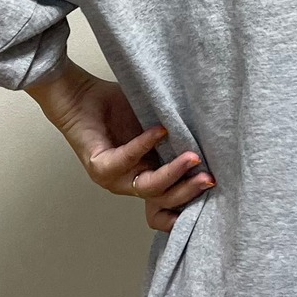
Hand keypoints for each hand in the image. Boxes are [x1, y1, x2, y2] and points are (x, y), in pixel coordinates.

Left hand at [25, 60, 214, 231]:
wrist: (79, 94)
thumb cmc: (118, 107)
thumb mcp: (157, 124)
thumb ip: (177, 137)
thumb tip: (212, 141)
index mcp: (148, 175)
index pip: (171, 202)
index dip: (191, 202)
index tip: (216, 187)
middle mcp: (132, 182)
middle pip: (166, 199)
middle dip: (190, 190)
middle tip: (211, 178)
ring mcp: (115, 179)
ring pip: (150, 187)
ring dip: (174, 173)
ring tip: (193, 157)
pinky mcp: (99, 167)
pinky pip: (126, 160)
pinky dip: (145, 145)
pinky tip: (160, 131)